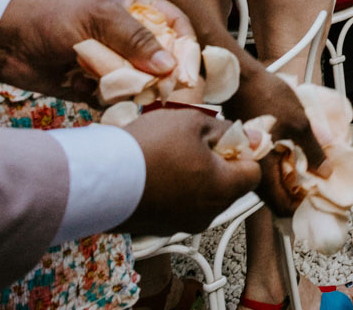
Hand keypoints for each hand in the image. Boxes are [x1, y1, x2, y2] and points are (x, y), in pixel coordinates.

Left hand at [0, 0, 192, 103]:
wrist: (9, 45)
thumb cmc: (54, 19)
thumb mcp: (100, 19)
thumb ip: (137, 40)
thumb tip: (170, 65)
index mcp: (140, 8)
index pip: (178, 27)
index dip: (187, 49)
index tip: (187, 73)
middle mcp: (133, 37)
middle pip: (167, 60)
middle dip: (167, 78)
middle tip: (166, 95)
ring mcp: (118, 63)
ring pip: (147, 83)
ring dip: (141, 93)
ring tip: (130, 100)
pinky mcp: (102, 87)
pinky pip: (123, 100)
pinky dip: (120, 106)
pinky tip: (112, 107)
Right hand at [123, 109, 261, 235]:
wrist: (99, 179)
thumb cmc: (150, 147)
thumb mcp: (194, 123)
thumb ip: (227, 131)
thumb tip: (252, 138)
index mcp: (223, 189)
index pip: (253, 173)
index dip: (243, 152)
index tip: (224, 139)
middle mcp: (207, 214)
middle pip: (228, 187)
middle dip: (217, 164)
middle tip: (191, 143)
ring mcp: (181, 225)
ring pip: (201, 197)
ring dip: (193, 178)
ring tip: (167, 156)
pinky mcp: (158, 228)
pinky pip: (176, 207)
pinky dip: (171, 192)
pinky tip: (152, 173)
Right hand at [221, 55, 322, 214]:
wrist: (239, 77)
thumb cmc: (265, 97)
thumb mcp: (300, 123)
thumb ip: (313, 150)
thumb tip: (325, 171)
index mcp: (262, 171)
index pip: (282, 207)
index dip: (302, 205)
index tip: (318, 196)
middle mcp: (251, 171)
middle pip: (277, 196)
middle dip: (298, 191)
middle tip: (318, 181)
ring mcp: (247, 160)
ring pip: (271, 181)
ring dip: (290, 176)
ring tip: (310, 165)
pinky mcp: (246, 148)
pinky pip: (265, 166)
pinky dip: (280, 164)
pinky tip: (293, 152)